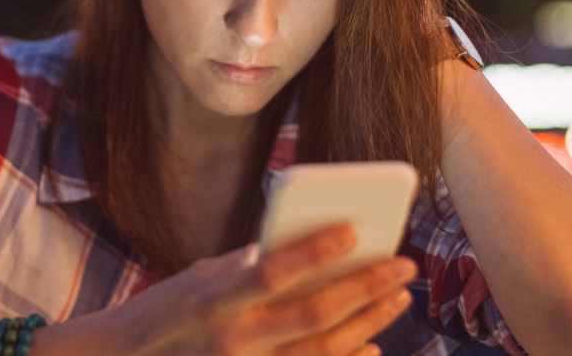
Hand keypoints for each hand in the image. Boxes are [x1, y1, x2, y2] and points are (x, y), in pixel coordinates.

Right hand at [105, 223, 417, 355]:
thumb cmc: (168, 310)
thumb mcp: (203, 277)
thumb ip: (253, 266)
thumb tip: (311, 250)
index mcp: (214, 299)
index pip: (273, 272)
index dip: (315, 252)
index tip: (354, 229)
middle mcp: (233, 340)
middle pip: (313, 314)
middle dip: (365, 288)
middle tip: (403, 266)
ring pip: (322, 350)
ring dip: (368, 323)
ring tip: (396, 298)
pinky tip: (370, 343)